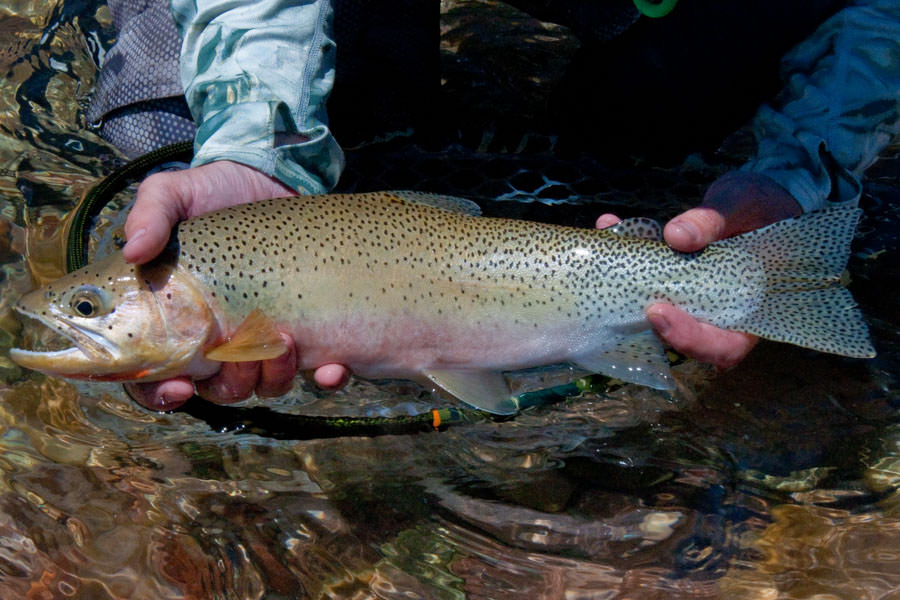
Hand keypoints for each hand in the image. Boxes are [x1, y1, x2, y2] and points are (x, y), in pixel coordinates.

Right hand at [123, 161, 350, 410]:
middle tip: (241, 355)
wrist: (271, 179)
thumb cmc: (213, 192)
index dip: (161, 393)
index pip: (155, 377)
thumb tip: (132, 251)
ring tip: (284, 341)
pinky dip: (326, 379)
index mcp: (173, 320)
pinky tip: (332, 368)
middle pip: (217, 389)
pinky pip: (317, 373)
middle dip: (230, 383)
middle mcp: (217, 339)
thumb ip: (149, 216)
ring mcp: (263, 338)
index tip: (180, 387)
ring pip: (264, 386)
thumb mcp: (172, 194)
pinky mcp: (307, 331)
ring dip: (273, 377)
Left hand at [596, 171, 801, 369]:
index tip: (659, 312)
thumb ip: (715, 220)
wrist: (752, 198)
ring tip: (611, 247)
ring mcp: (687, 299)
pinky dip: (622, 256)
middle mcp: (715, 312)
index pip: (724, 346)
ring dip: (626, 289)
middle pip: (681, 339)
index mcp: (749, 308)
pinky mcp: (665, 281)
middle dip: (650, 324)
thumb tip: (676, 236)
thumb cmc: (761, 207)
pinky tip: (608, 224)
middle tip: (628, 299)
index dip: (691, 340)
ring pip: (653, 312)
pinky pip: (641, 279)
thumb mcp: (745, 204)